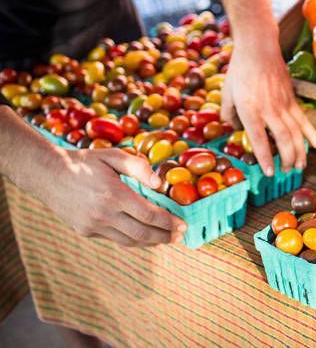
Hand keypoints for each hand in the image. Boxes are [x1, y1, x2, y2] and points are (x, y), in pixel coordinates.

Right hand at [41, 148, 185, 246]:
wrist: (48, 174)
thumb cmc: (85, 162)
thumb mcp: (113, 155)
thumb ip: (139, 167)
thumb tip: (160, 183)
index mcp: (114, 194)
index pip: (149, 215)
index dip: (169, 222)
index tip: (183, 225)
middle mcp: (103, 214)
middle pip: (142, 233)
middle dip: (165, 236)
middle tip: (180, 236)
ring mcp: (93, 225)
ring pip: (129, 241)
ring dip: (151, 242)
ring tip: (166, 239)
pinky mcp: (85, 231)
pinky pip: (115, 239)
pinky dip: (133, 239)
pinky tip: (144, 235)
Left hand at [221, 35, 315, 175]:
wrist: (259, 48)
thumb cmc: (239, 70)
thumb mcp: (226, 93)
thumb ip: (228, 113)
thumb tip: (234, 127)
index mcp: (250, 110)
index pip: (259, 139)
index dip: (265, 157)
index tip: (269, 172)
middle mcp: (269, 109)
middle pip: (282, 138)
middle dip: (287, 158)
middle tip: (288, 171)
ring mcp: (283, 104)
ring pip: (295, 131)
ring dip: (300, 150)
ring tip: (302, 165)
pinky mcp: (291, 98)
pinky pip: (303, 119)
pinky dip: (311, 133)